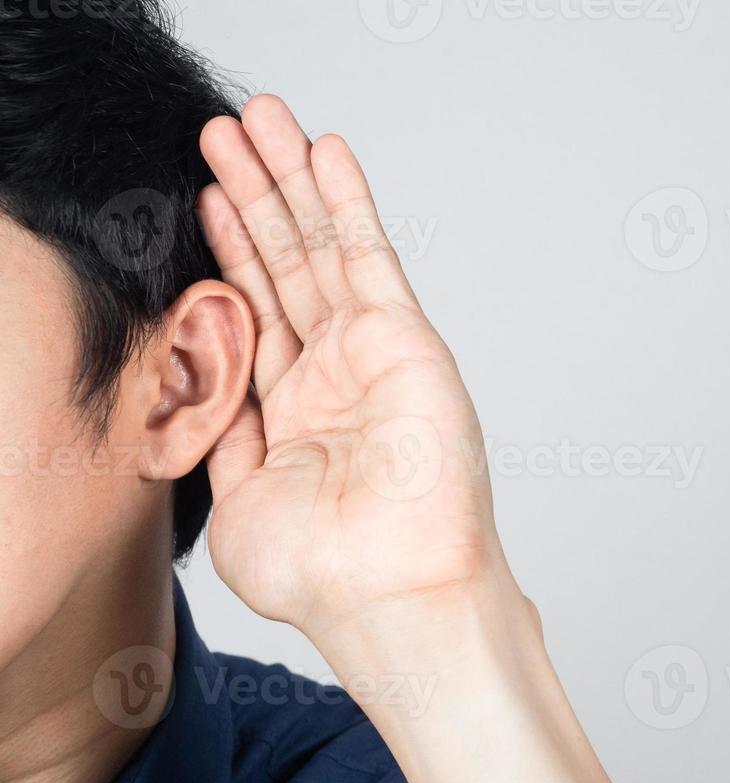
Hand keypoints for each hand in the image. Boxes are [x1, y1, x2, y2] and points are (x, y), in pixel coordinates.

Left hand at [197, 95, 509, 642]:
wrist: (390, 595)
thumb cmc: (324, 574)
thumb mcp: (235, 499)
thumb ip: (220, 429)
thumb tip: (201, 374)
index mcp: (294, 415)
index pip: (257, 313)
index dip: (231, 251)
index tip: (207, 197)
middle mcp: (335, 377)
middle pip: (286, 266)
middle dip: (254, 197)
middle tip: (227, 130)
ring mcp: (372, 355)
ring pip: (322, 248)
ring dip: (290, 182)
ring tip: (262, 118)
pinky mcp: (404, 341)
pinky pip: (369, 257)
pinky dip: (346, 203)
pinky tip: (324, 153)